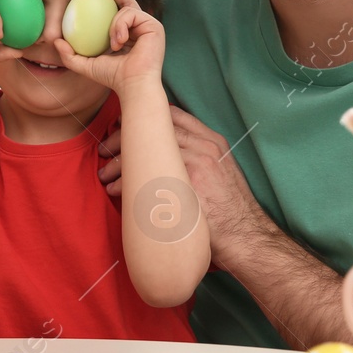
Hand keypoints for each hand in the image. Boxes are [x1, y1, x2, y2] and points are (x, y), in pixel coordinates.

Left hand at [52, 0, 164, 93]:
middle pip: (125, 0)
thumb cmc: (112, 77)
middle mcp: (139, 27)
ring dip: (114, 24)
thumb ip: (70, 55)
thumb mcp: (86, 65)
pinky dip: (120, 26)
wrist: (132, 85)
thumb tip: (56, 41)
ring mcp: (148, 25)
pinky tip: (120, 42)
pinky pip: (131, 13)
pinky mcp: (154, 25)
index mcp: (126, 33)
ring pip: (125, 8)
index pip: (116, 10)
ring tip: (113, 44)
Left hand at [99, 105, 248, 211]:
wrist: (246, 236)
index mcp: (212, 141)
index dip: (143, 118)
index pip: (171, 115)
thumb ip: (198, 155)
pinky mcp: (186, 187)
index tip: (123, 126)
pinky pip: (146, 178)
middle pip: (153, 130)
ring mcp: (196, 164)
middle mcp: (204, 147)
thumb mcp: (221, 171)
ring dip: (119, 164)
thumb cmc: (231, 209)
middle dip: (123, 139)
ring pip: (146, 153)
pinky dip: (126, 184)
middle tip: (105, 150)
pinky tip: (116, 191)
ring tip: (105, 176)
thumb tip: (167, 151)